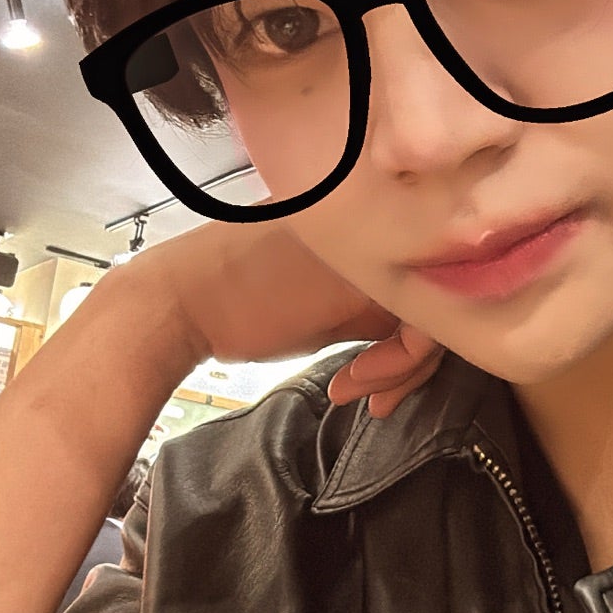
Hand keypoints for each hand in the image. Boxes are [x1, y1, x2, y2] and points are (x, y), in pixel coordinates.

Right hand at [121, 216, 443, 416]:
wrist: (181, 302)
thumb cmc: (238, 304)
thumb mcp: (320, 300)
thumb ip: (374, 304)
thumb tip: (418, 334)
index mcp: (364, 218)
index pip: (420, 275)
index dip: (412, 335)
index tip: (384, 375)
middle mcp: (376, 221)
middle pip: (431, 294)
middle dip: (409, 361)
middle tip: (379, 394)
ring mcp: (374, 241)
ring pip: (431, 310)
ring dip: (398, 369)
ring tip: (362, 391)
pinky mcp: (371, 272)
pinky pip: (420, 323)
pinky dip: (394, 366)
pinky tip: (352, 383)